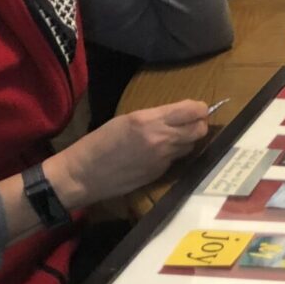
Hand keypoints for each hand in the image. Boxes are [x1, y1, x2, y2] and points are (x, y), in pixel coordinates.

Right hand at [47, 100, 208, 206]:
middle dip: (199, 124)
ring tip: (173, 138)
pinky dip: (174, 154)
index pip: (193, 111)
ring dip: (187, 140)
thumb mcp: (127, 120)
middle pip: (200, 129)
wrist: (84, 174)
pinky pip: (177, 159)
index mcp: (149, 120)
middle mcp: (161, 138)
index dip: (200, 109)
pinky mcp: (161, 173)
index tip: (198, 109)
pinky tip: (159, 153)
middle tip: (190, 123)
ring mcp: (163, 158)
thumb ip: (156, 117)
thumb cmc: (100, 142)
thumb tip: (178, 116)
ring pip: (191, 145)